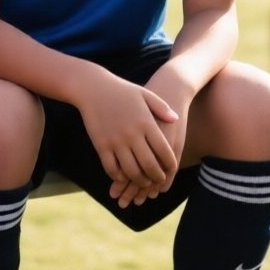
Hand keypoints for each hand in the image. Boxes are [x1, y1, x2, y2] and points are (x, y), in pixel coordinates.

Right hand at [77, 70, 179, 201]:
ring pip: (131, 171)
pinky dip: (119, 176)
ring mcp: (116, 141)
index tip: (171, 169)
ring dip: (139, 181)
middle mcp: (132, 134)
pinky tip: (124, 176)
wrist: (93, 88)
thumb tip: (176, 119)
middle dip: (156, 177)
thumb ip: (161, 107)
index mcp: (146, 122)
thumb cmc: (122, 90)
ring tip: (144, 181)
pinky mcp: (101, 146)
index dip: (169, 164)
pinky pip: (112, 168)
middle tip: (159, 180)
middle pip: (149, 165)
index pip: (163, 151)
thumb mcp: (145, 94)